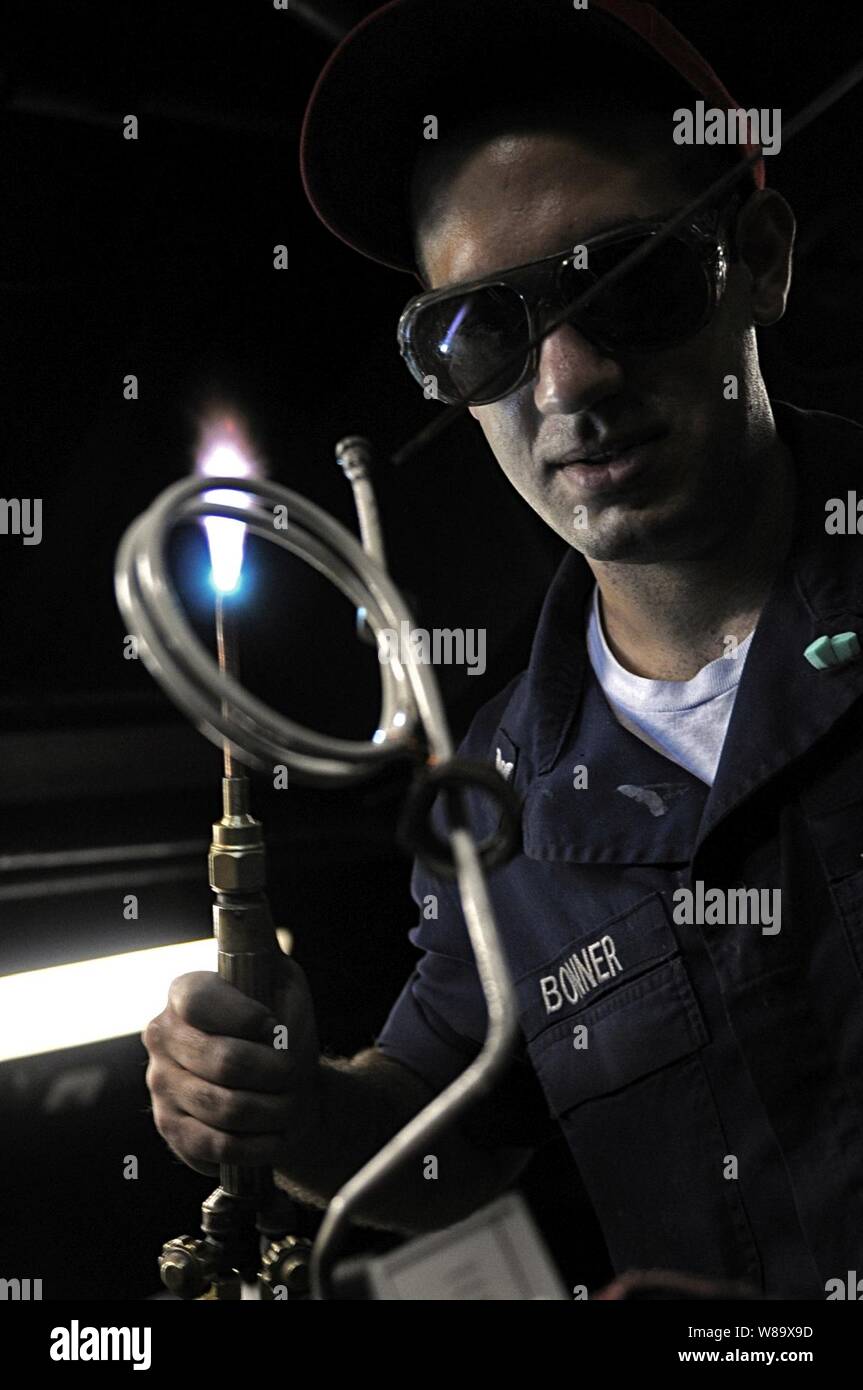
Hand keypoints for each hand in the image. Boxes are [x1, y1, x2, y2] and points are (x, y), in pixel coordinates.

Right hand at [142, 955, 320, 1175]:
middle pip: (224, 1061)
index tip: (275, 1028)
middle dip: (275, 1074)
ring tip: (293, 1106)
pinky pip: (216, 1145)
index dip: (246, 1018)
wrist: (273, 1077)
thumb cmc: (279, 1027)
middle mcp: (162, 1035)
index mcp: (186, 991)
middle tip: (296, 1076)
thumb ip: (278, 988)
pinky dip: (256, 1145)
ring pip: (224, 1107)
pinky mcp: (169, 1126)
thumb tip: (270, 1027)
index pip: (200, 1002)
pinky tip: (275, 1136)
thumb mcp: (286, 989)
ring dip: (272, 1111)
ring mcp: (160, 1082)